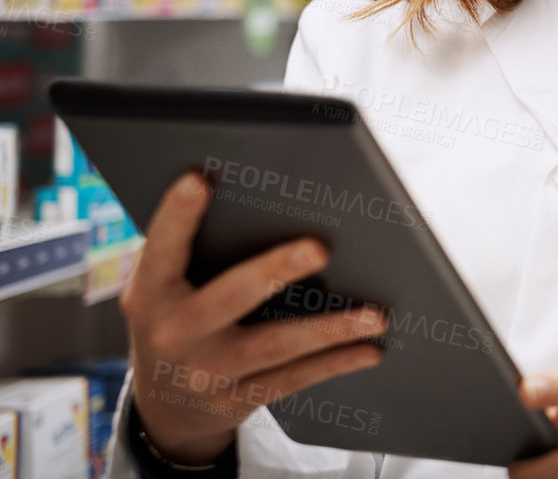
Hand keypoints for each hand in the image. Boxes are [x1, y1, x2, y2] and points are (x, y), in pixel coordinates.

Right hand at [121, 172, 387, 463]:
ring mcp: (206, 372)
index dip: (177, 216)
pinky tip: (370, 350)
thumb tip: (256, 201)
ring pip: (275, 346)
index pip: (162, 249)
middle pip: (230, 297)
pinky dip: (335, 363)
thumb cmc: (176, 321)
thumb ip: (189, 253)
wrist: (163, 409)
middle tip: (319, 248)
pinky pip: (294, 378)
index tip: (200, 179)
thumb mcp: (162, 291)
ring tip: (375, 315)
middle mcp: (174, 334)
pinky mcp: (237, 400)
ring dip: (329, 329)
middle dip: (274, 271)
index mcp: (151, 295)